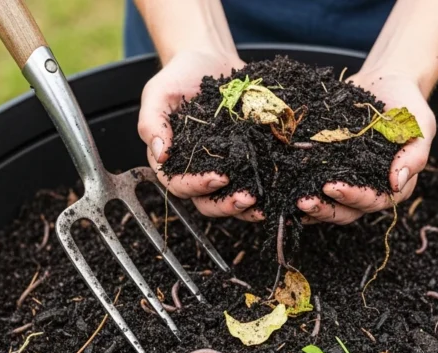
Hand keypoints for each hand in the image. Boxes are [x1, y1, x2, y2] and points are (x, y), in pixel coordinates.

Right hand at [138, 50, 263, 221]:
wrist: (210, 59)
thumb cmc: (179, 77)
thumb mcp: (158, 94)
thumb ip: (152, 123)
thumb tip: (160, 154)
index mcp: (175, 161)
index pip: (181, 185)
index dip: (198, 186)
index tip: (218, 177)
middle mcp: (200, 170)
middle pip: (209, 203)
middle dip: (227, 205)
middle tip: (246, 198)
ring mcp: (227, 167)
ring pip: (233, 199)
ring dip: (249, 208)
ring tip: (265, 202)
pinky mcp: (250, 159)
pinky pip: (258, 181)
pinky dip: (269, 191)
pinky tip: (284, 190)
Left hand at [298, 72, 435, 224]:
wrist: (384, 82)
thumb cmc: (407, 104)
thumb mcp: (420, 125)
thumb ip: (415, 154)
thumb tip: (397, 182)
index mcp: (395, 184)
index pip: (376, 200)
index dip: (354, 197)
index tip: (333, 187)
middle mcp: (370, 187)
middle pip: (350, 211)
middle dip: (327, 208)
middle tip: (304, 200)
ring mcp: (348, 179)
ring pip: (330, 205)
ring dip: (312, 207)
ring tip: (293, 199)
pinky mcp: (328, 167)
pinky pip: (313, 185)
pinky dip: (299, 190)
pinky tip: (283, 190)